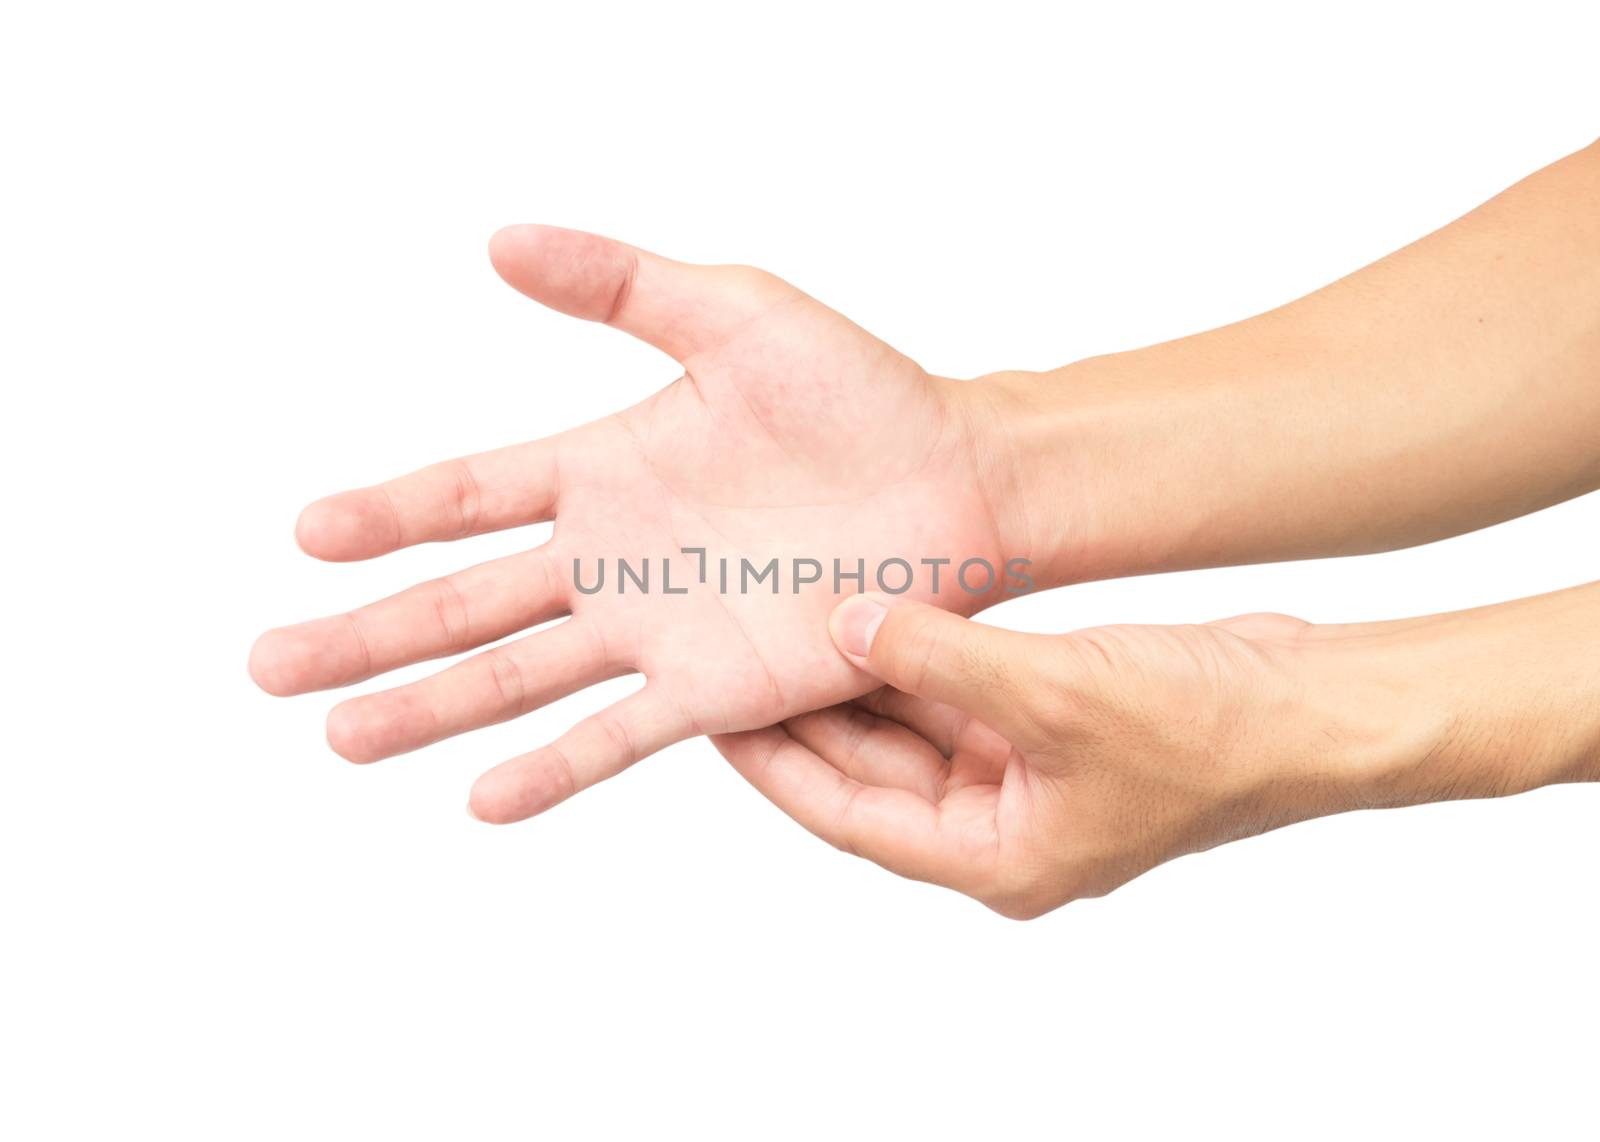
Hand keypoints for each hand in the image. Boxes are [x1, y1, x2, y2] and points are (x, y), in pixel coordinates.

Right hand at [249, 226, 1013, 821]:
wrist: (958, 480)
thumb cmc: (860, 392)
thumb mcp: (735, 313)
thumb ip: (621, 283)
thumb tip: (500, 240)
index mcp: (603, 467)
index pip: (468, 494)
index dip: (388, 516)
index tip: (307, 536)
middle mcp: (612, 557)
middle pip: (464, 601)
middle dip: (366, 633)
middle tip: (269, 667)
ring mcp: (656, 628)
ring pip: (517, 676)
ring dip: (427, 708)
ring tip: (342, 739)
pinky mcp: (715, 686)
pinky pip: (618, 733)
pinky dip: (553, 768)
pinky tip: (483, 799)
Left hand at [716, 588, 1599, 918]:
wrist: (1319, 706)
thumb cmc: (1209, 730)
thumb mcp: (1052, 690)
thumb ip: (937, 656)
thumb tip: (842, 623)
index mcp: (995, 859)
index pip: (849, 814)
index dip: (776, 764)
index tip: (713, 715)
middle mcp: (1000, 826)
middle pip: (870, 770)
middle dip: (809, 713)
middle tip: (732, 654)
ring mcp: (1025, 776)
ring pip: (910, 726)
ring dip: (862, 677)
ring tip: (789, 620)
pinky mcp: (1048, 725)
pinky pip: (958, 692)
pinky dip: (919, 655)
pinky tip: (872, 608)